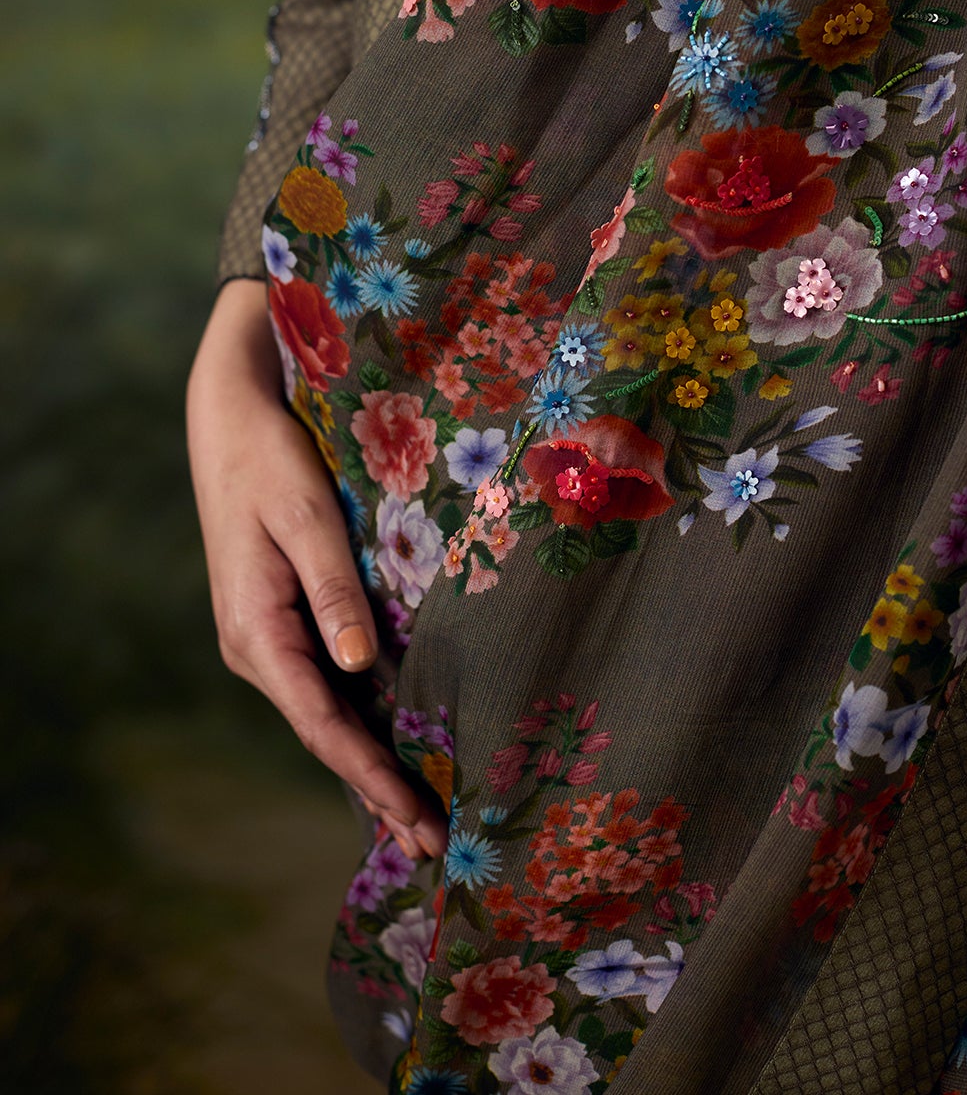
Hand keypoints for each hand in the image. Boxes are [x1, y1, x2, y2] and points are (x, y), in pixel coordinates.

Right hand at [186, 279, 446, 859]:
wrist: (230, 419)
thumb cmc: (272, 461)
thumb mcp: (308, 519)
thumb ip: (334, 591)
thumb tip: (358, 665)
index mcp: (256, 633)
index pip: (323, 725)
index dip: (372, 777)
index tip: (418, 820)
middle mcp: (257, 648)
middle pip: (326, 734)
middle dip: (379, 790)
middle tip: (437, 845)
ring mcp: (268, 637)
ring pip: (328, 714)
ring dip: (372, 763)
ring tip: (422, 815)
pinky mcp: (285, 619)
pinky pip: (326, 685)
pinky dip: (361, 722)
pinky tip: (394, 746)